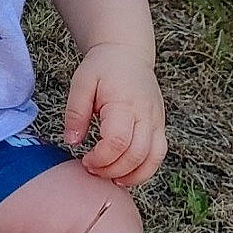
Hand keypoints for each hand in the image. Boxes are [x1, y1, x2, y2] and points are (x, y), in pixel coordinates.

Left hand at [63, 44, 166, 186]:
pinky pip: (158, 155)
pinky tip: (125, 174)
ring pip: (153, 159)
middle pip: (137, 155)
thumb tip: (72, 141)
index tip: (85, 160)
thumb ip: (75, 113)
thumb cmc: (103, 67)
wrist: (128, 54)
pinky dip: (144, 170)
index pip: (118, 141)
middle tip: (92, 169)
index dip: (101, 158)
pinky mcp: (160, 126)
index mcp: (124, 103)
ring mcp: (157, 121)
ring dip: (132, 176)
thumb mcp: (81, 83)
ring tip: (110, 178)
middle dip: (112, 170)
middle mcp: (146, 114)